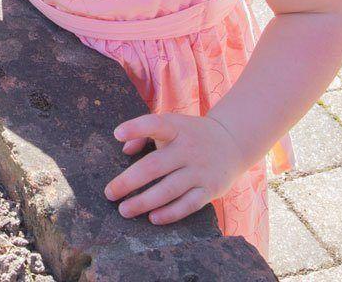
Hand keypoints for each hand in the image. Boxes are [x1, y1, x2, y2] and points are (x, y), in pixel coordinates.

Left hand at [104, 112, 247, 225]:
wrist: (232, 142)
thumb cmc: (190, 133)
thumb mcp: (171, 124)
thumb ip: (145, 132)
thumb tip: (124, 149)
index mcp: (175, 128)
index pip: (155, 124)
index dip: (136, 128)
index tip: (116, 134)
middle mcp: (188, 149)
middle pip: (155, 166)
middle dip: (129, 181)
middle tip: (109, 193)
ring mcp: (200, 170)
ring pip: (169, 190)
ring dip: (144, 202)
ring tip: (124, 210)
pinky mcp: (210, 189)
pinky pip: (188, 205)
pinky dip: (170, 213)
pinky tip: (152, 218)